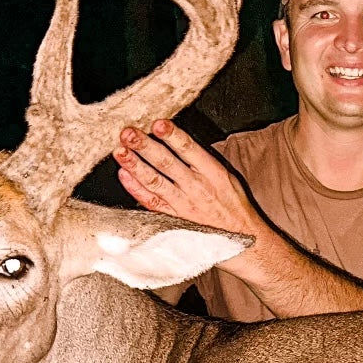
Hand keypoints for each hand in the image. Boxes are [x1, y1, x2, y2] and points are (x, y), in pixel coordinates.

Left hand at [114, 120, 265, 242]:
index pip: (189, 149)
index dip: (172, 135)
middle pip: (166, 163)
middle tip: (128, 133)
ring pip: (155, 181)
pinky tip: (124, 175)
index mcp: (213, 173)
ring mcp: (183, 204)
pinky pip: (152, 202)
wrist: (242, 239)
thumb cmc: (233, 205)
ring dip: (135, 165)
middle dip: (145, 146)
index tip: (158, 123)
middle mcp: (196, 187)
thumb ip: (203, 160)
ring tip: (120, 151)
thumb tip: (177, 141)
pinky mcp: (174, 219)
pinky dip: (136, 189)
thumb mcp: (227, 177)